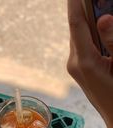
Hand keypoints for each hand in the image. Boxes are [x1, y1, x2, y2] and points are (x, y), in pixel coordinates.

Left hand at [67, 0, 112, 127]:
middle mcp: (75, 63)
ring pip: (79, 36)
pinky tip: (97, 27)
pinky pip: (82, 45)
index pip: (77, 24)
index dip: (75, 3)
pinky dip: (88, 33)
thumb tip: (103, 19)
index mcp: (84, 61)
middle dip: (84, 8)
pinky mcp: (79, 69)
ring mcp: (75, 67)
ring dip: (87, 20)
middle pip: (77, 27)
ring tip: (96, 6)